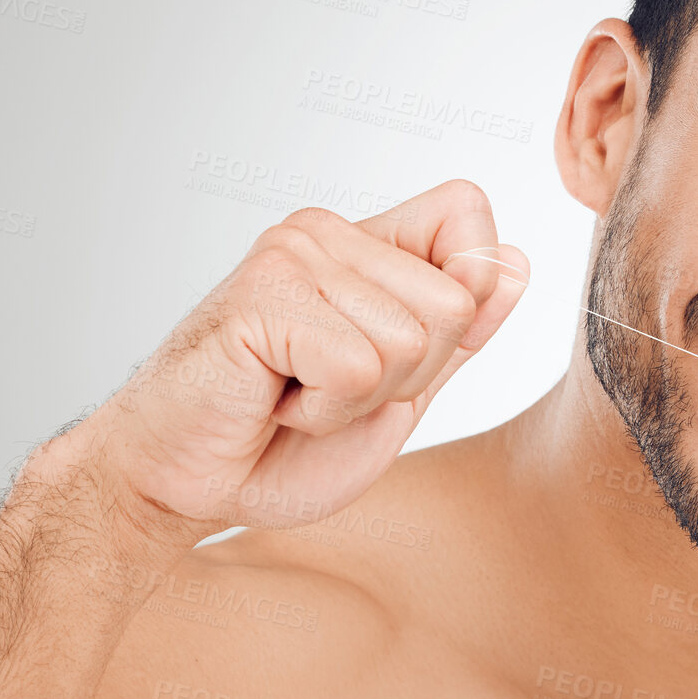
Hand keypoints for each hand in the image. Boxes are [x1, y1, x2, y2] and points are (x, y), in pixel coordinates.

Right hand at [76, 178, 527, 537]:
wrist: (183, 485)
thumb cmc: (281, 443)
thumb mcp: (399, 393)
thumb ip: (459, 333)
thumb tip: (514, 262)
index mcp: (365, 245)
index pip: (467, 213)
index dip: (468, 291)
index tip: (401, 353)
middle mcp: (328, 233)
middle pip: (456, 302)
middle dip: (409, 376)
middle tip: (329, 390)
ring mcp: (291, 256)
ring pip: (410, 340)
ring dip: (360, 400)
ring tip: (296, 397)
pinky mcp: (261, 296)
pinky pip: (356, 367)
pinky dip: (324, 411)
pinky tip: (273, 402)